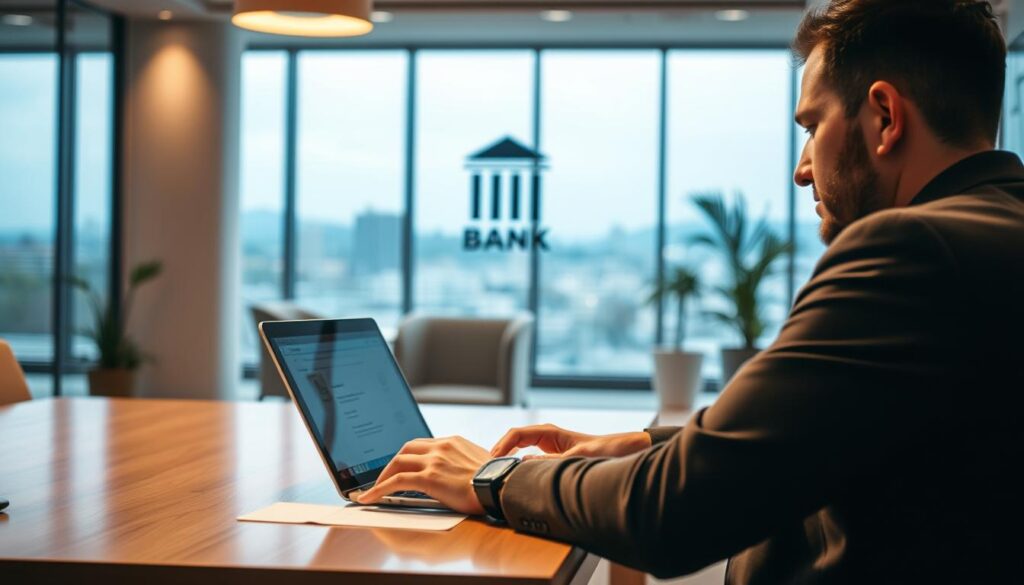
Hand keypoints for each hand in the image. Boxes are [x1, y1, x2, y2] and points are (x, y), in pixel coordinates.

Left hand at [354, 436, 488, 514]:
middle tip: (386, 475)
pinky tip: (370, 497)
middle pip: (407, 449)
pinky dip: (378, 489)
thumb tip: (462, 473)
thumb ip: (464, 463)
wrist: (499, 487)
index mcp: (453, 442)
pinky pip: (396, 481)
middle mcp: (441, 447)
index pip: (423, 444)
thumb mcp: (480, 464)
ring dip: (383, 475)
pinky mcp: (428, 477)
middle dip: (393, 462)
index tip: (403, 464)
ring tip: (374, 488)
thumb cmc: (494, 481)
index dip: (410, 455)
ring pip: (398, 462)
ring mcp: (433, 461)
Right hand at [490, 424, 651, 459]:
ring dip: (507, 457)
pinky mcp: (553, 456)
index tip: (491, 459)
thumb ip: (553, 462)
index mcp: (550, 432)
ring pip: (520, 448)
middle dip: (499, 451)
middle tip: (487, 468)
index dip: (501, 445)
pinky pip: (529, 456)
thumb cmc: (604, 451)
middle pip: (514, 439)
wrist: (622, 451)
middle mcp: (547, 436)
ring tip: (496, 472)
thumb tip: (524, 467)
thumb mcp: (578, 457)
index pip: (516, 434)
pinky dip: (518, 463)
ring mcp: (549, 445)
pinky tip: (514, 474)